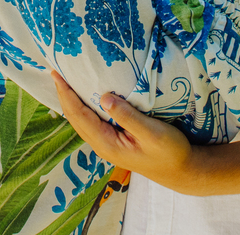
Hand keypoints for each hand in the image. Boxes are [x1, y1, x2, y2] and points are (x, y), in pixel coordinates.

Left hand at [53, 72, 239, 195]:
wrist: (184, 171)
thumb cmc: (170, 151)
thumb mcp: (151, 132)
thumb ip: (127, 115)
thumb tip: (104, 96)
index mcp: (106, 142)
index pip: (78, 114)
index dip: (65, 93)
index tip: (56, 72)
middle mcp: (102, 143)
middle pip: (74, 116)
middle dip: (64, 93)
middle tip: (55, 68)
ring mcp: (108, 142)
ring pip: (82, 118)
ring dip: (73, 98)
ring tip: (66, 77)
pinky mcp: (115, 139)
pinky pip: (93, 119)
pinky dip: (85, 104)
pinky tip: (87, 93)